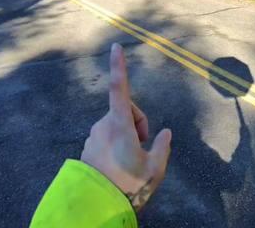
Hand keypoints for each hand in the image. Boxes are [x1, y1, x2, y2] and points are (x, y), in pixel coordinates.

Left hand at [81, 43, 171, 210]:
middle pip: (126, 112)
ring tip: (132, 160)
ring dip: (128, 135)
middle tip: (144, 147)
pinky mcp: (89, 145)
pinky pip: (107, 136)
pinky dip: (117, 143)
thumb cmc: (128, 185)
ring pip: (117, 125)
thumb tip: (165, 133)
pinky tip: (119, 164)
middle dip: (138, 124)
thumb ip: (162, 146)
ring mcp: (94, 135)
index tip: (115, 47)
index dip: (118, 66)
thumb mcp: (155, 168)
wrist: (97, 206)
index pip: (119, 88)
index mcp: (119, 124)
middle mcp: (103, 125)